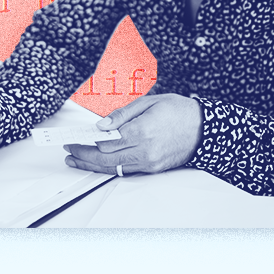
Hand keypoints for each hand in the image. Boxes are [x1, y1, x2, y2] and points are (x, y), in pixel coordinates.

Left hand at [63, 93, 201, 176]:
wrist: (204, 129)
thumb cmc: (179, 111)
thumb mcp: (149, 103)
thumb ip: (123, 115)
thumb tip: (102, 126)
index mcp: (142, 130)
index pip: (106, 142)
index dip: (86, 142)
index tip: (74, 138)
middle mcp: (145, 150)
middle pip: (106, 158)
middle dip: (84, 156)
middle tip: (70, 151)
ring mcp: (149, 162)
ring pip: (114, 168)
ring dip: (93, 165)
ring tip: (77, 160)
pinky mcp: (153, 169)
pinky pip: (126, 170)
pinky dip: (109, 167)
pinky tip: (99, 163)